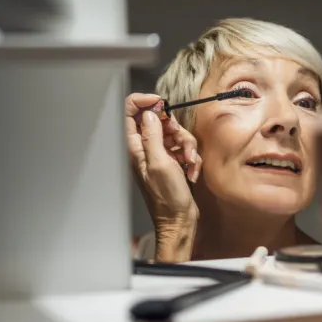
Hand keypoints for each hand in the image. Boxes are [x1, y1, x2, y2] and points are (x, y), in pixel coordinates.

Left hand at [125, 93, 201, 259]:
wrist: (179, 219)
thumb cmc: (166, 196)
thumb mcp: (159, 163)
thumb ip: (152, 135)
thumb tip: (150, 113)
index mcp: (135, 147)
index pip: (130, 112)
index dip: (144, 102)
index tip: (162, 103)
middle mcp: (145, 148)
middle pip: (159, 121)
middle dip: (176, 130)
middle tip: (180, 143)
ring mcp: (160, 155)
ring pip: (175, 134)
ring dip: (187, 146)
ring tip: (189, 163)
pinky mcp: (173, 162)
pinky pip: (184, 148)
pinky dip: (191, 158)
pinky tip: (191, 171)